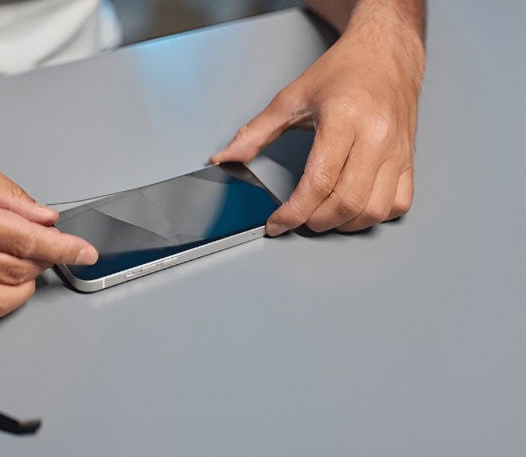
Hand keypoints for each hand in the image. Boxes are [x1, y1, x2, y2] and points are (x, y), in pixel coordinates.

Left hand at [212, 13, 424, 234]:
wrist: (386, 52)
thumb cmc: (344, 71)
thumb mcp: (292, 97)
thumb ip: (256, 132)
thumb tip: (227, 157)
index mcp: (344, 119)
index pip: (319, 182)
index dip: (294, 212)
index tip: (277, 223)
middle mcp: (376, 136)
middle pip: (347, 202)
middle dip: (315, 221)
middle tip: (299, 218)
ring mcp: (397, 150)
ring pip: (374, 210)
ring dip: (344, 224)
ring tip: (323, 215)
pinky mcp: (409, 159)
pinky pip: (398, 204)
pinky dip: (374, 216)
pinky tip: (355, 207)